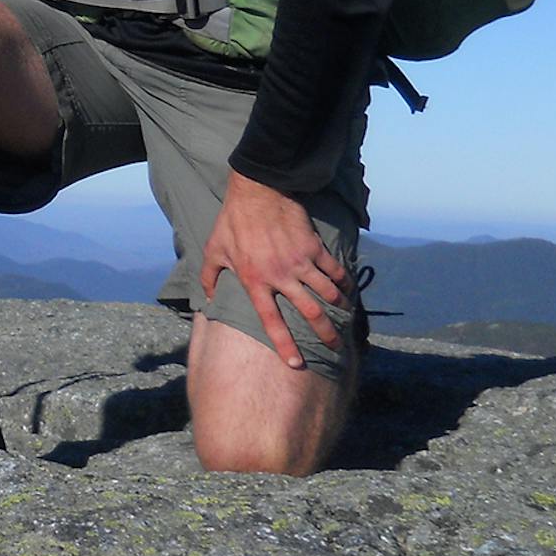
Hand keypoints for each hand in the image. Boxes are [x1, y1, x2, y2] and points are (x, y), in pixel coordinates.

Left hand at [198, 170, 346, 369]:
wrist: (257, 191)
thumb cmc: (232, 221)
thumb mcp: (214, 249)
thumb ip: (209, 276)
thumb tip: (208, 297)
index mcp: (255, 281)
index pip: (271, 321)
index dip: (285, 345)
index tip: (297, 364)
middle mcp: (280, 276)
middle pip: (310, 313)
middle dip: (325, 334)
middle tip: (334, 346)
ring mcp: (300, 262)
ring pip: (327, 294)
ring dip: (338, 308)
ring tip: (344, 318)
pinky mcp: (314, 247)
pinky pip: (334, 270)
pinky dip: (344, 282)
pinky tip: (347, 289)